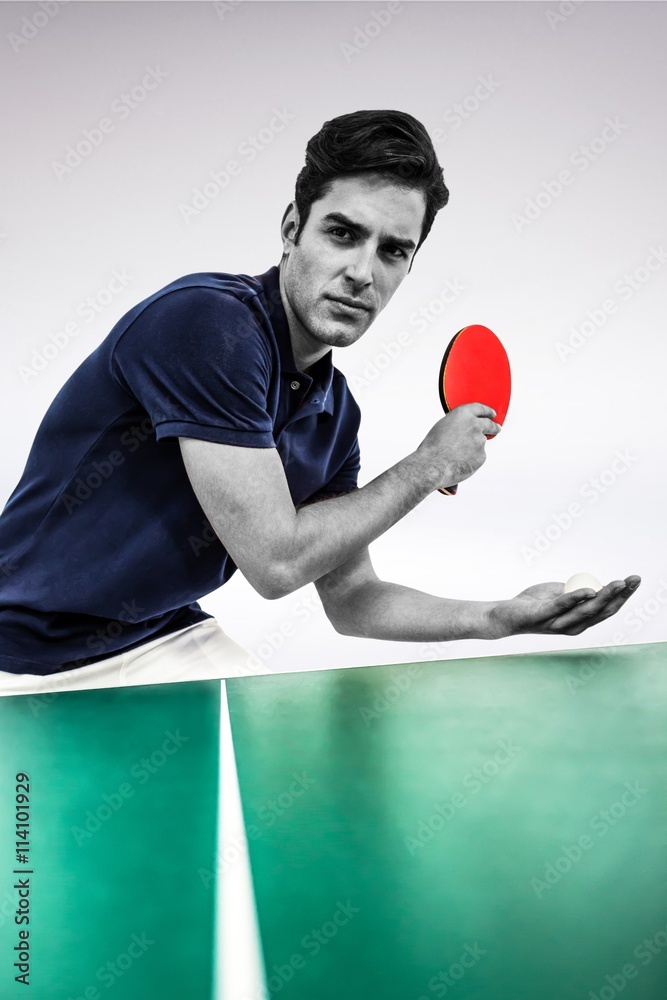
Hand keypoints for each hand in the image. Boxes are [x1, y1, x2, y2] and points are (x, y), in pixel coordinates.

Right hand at [416, 403, 501, 489]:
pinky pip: (477, 458)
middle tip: (496, 429)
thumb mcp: (443, 427)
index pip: (480, 408)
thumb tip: (464, 431)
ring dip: (473, 448)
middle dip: (494, 427)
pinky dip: (470, 460)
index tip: (492, 414)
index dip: (487, 411)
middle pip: (489, 424)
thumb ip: (457, 425)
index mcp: (463, 414)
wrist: (433, 464)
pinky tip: (458, 463)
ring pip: (480, 444)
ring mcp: (480, 441)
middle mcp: (475, 425)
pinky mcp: (482, 456)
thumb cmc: (433, 447)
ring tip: (455, 455)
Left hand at [488, 576, 641, 637]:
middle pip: (602, 611)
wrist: (504, 616)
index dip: (623, 596)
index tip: (635, 580)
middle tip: (634, 580)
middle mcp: (573, 625)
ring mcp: (558, 622)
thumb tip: (594, 585)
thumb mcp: (559, 594)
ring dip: (604, 595)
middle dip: (621, 595)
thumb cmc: (533, 604)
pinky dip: (576, 597)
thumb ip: (576, 591)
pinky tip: (589, 590)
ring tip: (619, 583)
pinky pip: (561, 606)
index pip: (606, 609)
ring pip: (586, 609)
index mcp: (579, 621)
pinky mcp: (542, 615)